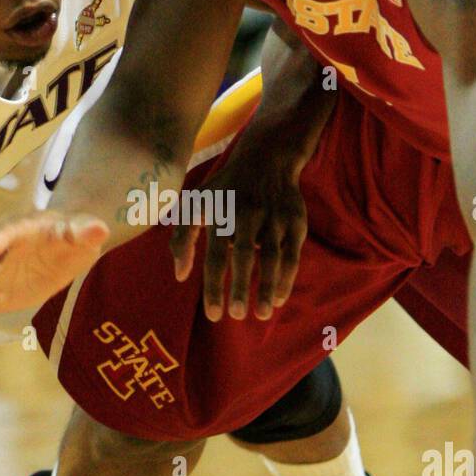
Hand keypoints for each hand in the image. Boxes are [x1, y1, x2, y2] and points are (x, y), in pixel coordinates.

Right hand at [0, 211, 108, 321]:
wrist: (67, 247)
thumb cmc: (74, 234)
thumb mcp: (82, 232)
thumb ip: (85, 232)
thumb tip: (99, 229)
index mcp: (23, 230)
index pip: (10, 233)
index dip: (2, 239)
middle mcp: (5, 251)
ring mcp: (0, 272)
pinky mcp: (1, 291)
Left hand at [170, 143, 306, 321]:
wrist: (266, 159)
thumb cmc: (224, 190)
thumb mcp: (196, 203)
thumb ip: (182, 238)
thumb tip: (180, 276)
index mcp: (220, 214)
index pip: (216, 256)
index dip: (214, 287)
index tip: (214, 314)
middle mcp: (247, 215)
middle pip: (244, 256)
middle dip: (242, 288)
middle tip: (238, 316)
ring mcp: (274, 219)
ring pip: (273, 257)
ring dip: (268, 287)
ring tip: (262, 314)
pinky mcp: (295, 222)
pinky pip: (293, 255)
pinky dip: (287, 278)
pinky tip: (278, 298)